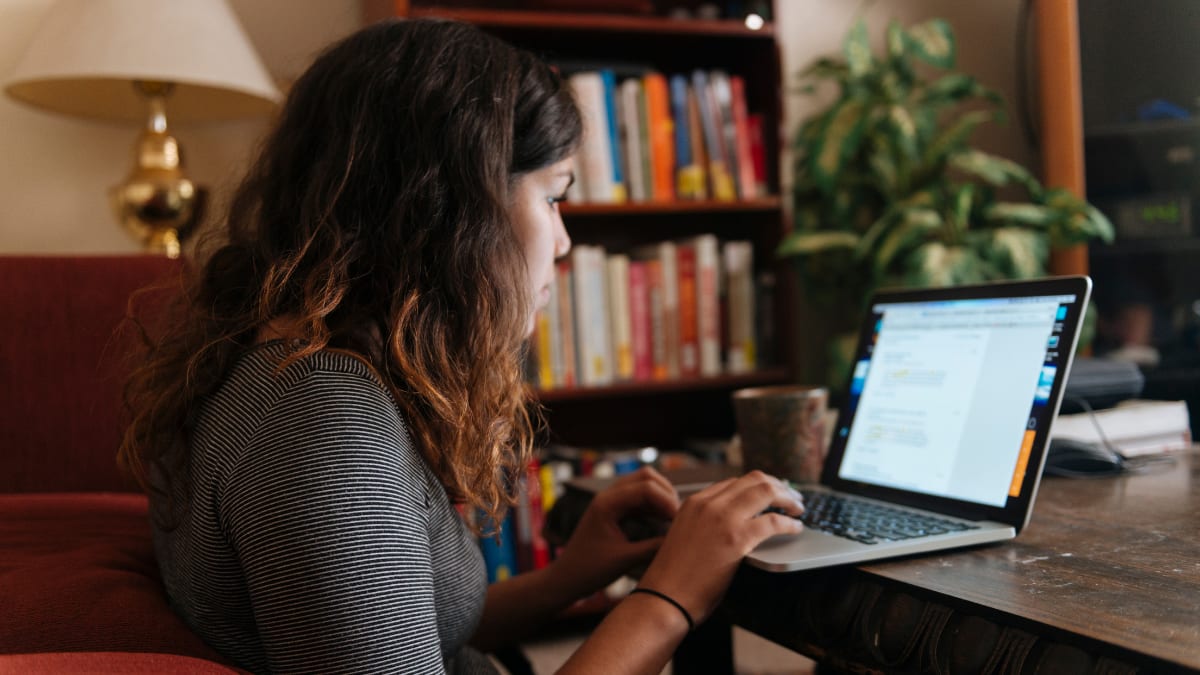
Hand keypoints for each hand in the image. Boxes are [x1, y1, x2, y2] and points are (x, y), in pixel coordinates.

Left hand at [549, 467, 680, 599]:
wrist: (566, 579)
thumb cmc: (589, 570)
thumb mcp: (624, 560)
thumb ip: (653, 547)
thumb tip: (681, 540)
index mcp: (607, 503)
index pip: (646, 487)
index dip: (667, 501)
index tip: (679, 521)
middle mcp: (608, 496)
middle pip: (646, 477)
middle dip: (666, 493)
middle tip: (678, 517)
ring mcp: (611, 501)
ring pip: (643, 485)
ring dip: (661, 498)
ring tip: (673, 519)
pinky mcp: (614, 510)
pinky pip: (639, 499)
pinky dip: (653, 505)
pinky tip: (662, 522)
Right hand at [636, 471, 803, 624]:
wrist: (665, 597)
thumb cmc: (674, 577)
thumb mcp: (686, 536)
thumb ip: (706, 524)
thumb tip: (734, 525)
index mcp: (693, 502)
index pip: (734, 482)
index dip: (757, 486)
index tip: (771, 494)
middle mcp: (708, 504)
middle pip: (753, 479)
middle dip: (778, 485)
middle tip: (792, 497)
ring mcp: (722, 518)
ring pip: (765, 491)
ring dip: (788, 498)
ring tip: (798, 509)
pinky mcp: (737, 538)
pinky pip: (773, 521)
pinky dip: (789, 523)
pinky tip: (795, 528)